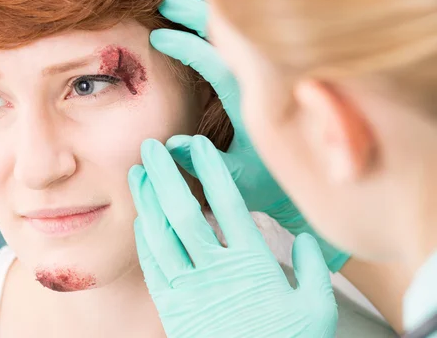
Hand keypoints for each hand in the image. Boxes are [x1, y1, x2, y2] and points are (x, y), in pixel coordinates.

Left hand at [129, 136, 337, 337]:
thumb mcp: (316, 310)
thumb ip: (312, 270)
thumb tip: (302, 238)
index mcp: (253, 264)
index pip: (229, 203)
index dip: (211, 169)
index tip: (198, 143)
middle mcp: (216, 271)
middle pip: (183, 212)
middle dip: (164, 175)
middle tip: (149, 148)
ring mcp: (190, 290)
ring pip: (161, 236)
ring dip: (146, 201)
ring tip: (136, 174)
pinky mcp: (173, 309)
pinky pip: (152, 267)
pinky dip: (144, 240)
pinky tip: (140, 220)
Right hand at [150, 0, 349, 271]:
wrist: (318, 188)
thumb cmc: (272, 187)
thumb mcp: (234, 179)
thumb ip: (203, 162)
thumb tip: (172, 141)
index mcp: (256, 103)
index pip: (217, 61)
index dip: (185, 45)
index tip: (158, 37)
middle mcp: (269, 81)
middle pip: (231, 34)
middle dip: (197, 13)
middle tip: (166, 1)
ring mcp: (274, 74)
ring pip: (244, 29)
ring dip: (214, 9)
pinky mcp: (276, 75)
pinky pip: (252, 37)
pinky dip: (229, 20)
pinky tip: (210, 10)